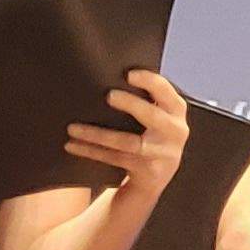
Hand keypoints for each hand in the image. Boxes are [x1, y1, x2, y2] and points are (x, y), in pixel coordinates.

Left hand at [66, 69, 189, 189]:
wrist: (158, 176)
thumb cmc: (153, 136)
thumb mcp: (158, 116)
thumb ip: (146, 99)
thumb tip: (109, 77)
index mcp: (176, 111)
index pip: (165, 91)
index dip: (149, 81)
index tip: (129, 74)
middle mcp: (174, 131)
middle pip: (153, 116)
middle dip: (131, 104)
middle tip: (109, 96)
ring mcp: (162, 153)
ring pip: (128, 142)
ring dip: (98, 135)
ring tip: (74, 128)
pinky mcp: (147, 170)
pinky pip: (115, 158)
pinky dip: (92, 151)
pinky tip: (73, 145)